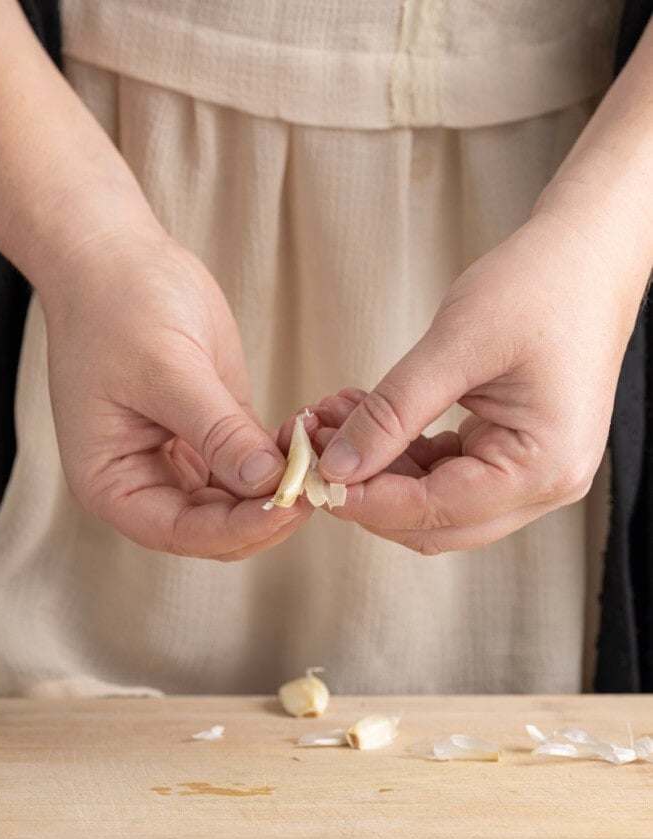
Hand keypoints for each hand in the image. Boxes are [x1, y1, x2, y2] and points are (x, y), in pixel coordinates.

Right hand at [42, 229, 310, 558]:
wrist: (116, 257)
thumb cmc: (119, 307)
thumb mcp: (168, 371)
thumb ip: (218, 432)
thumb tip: (268, 482)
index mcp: (112, 484)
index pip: (181, 533)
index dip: (239, 529)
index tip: (290, 506)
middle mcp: (145, 484)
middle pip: (215, 529)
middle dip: (266, 513)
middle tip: (318, 484)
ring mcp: (180, 462)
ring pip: (240, 504)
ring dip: (280, 487)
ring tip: (316, 452)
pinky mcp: (213, 436)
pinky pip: (252, 467)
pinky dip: (280, 459)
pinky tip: (306, 434)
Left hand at [314, 209, 644, 553]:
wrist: (588, 254)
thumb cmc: (540, 286)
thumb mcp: (456, 345)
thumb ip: (393, 412)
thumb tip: (338, 467)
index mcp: (542, 467)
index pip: (436, 511)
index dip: (366, 500)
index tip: (312, 476)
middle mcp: (545, 485)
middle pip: (436, 524)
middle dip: (369, 491)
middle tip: (313, 450)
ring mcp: (533, 475)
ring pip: (436, 503)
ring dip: (380, 471)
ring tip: (332, 422)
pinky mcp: (516, 455)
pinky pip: (448, 475)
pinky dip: (403, 454)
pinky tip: (366, 419)